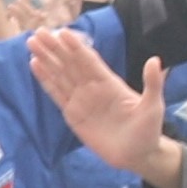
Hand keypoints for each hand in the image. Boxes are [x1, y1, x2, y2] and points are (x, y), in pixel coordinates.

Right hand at [27, 28, 176, 176]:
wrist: (136, 156)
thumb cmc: (147, 131)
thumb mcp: (153, 107)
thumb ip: (152, 84)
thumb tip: (155, 60)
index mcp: (109, 83)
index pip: (88, 60)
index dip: (75, 47)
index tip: (62, 32)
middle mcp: (92, 87)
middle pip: (69, 63)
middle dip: (54, 48)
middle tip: (38, 32)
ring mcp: (81, 100)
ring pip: (60, 75)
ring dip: (46, 59)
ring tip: (31, 43)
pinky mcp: (72, 114)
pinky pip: (56, 94)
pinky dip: (45, 79)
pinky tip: (35, 65)